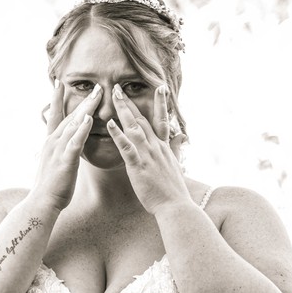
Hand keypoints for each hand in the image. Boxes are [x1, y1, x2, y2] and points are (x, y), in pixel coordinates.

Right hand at [33, 81, 101, 210]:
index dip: (57, 99)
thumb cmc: (51, 186)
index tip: (60, 83)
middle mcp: (53, 142)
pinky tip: (88, 119)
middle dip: (83, 100)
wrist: (42, 202)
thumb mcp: (54, 163)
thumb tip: (64, 144)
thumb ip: (59, 150)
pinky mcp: (65, 161)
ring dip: (85, 108)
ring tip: (97, 94)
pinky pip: (74, 142)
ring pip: (73, 125)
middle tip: (96, 85)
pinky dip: (81, 130)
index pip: (55, 116)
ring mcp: (58, 150)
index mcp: (51, 142)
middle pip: (70, 116)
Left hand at [106, 84, 188, 214]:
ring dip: (123, 110)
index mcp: (163, 147)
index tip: (158, 86)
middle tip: (118, 86)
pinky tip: (110, 124)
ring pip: (134, 128)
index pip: (160, 120)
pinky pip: (127, 148)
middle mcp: (156, 147)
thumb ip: (175, 148)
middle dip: (129, 102)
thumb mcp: (175, 165)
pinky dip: (119, 135)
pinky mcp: (139, 166)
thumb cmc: (172, 190)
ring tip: (112, 95)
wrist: (176, 206)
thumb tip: (182, 137)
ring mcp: (148, 155)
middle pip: (141, 119)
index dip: (159, 103)